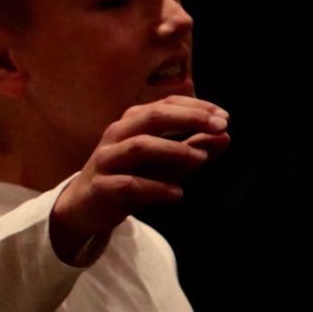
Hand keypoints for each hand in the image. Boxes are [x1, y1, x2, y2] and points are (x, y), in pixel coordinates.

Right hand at [48, 96, 228, 260]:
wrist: (86, 207)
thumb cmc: (130, 177)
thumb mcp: (167, 163)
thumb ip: (194, 148)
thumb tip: (226, 136)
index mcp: (132, 124)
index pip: (166, 104)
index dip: (197, 108)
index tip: (225, 118)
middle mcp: (117, 135)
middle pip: (152, 117)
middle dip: (189, 119)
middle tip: (220, 127)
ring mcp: (106, 160)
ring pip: (139, 146)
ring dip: (175, 150)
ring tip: (201, 158)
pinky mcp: (101, 187)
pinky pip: (129, 183)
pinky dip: (156, 187)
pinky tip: (177, 194)